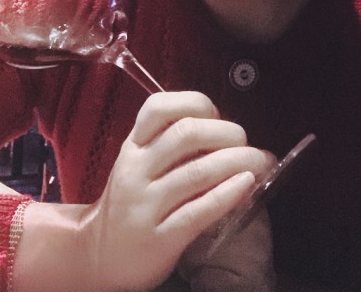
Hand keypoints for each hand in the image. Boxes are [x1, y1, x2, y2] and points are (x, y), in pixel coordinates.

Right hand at [79, 91, 270, 291]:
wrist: (100, 256)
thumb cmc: (132, 202)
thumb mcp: (141, 165)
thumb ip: (170, 145)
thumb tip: (228, 132)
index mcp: (133, 146)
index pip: (159, 107)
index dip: (195, 103)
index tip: (216, 115)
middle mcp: (136, 170)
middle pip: (185, 134)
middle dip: (225, 132)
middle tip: (245, 141)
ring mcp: (145, 205)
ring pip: (197, 172)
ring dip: (237, 161)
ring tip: (260, 161)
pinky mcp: (159, 238)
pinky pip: (198, 211)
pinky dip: (227, 194)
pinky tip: (247, 184)